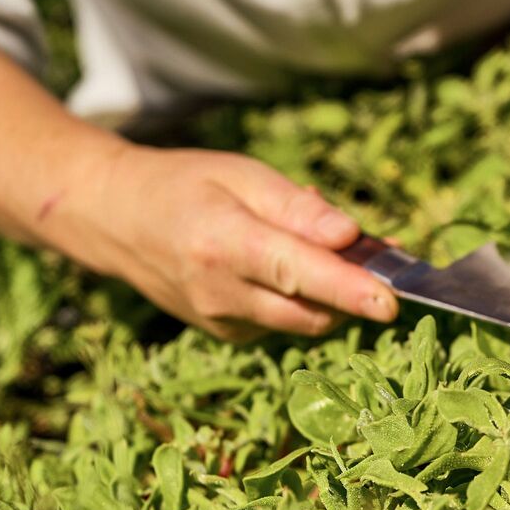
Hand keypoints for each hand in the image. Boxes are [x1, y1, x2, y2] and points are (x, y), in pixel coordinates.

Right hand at [61, 145, 397, 340]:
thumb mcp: (243, 175)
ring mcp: (222, 321)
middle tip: (374, 251)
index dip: (349, 290)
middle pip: (312, 311)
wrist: (117, 219)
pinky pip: (285, 323)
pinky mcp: (228, 335)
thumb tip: (352, 236)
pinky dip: (302, 299)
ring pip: (304, 322)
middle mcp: (221, 293)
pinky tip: (284, 264)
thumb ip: (299, 209)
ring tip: (317, 245)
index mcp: (224, 243)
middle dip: (355, 292)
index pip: (298, 274)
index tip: (391, 303)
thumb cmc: (187, 185)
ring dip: (331, 294)